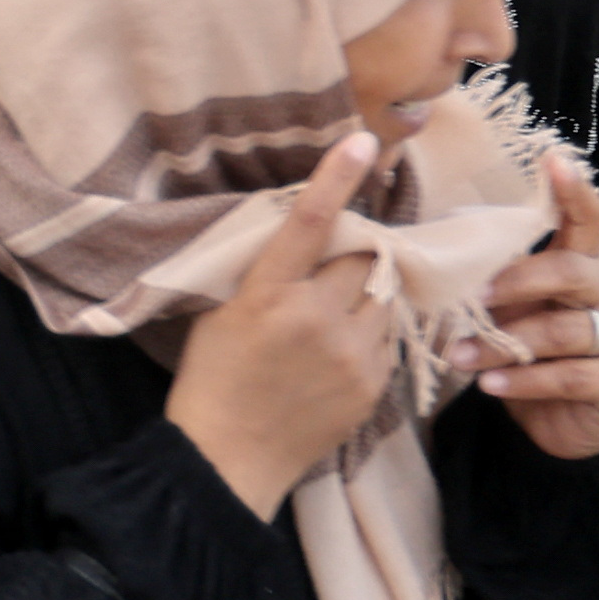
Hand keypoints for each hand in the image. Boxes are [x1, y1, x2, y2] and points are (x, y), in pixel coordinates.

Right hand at [167, 133, 399, 518]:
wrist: (229, 459)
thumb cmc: (212, 380)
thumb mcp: (222, 312)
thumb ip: (265, 272)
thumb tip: (306, 232)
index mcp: (267, 295)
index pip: (310, 223)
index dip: (337, 178)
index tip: (363, 140)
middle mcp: (316, 318)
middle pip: (363, 255)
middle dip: (356, 248)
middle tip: (338, 256)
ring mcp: (351, 354)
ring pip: (383, 294)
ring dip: (368, 289)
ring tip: (339, 306)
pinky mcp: (373, 384)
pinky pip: (387, 336)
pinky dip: (369, 329)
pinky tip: (339, 346)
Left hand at [463, 156, 598, 456]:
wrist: (564, 420)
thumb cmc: (531, 349)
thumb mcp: (512, 308)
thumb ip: (493, 276)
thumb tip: (434, 240)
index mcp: (583, 264)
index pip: (586, 218)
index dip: (572, 190)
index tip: (553, 159)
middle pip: (571, 271)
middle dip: (518, 281)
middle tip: (474, 295)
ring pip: (563, 331)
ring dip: (504, 344)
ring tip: (458, 356)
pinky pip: (570, 377)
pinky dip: (524, 381)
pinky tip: (489, 384)